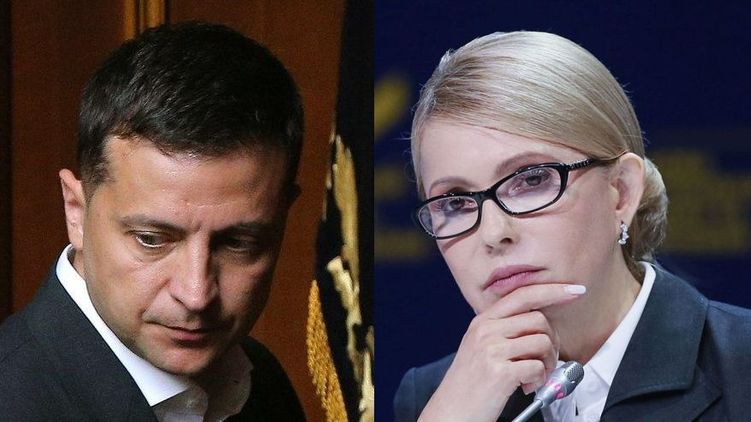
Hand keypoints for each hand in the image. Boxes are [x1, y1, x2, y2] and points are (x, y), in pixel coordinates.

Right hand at [418, 283, 585, 421]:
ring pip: (542, 342)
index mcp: (482, 321)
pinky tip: (526, 387)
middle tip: (546, 360)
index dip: (552, 290)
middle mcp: (485, 331)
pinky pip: (538, 367)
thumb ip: (503, 330)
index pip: (522, 294)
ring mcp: (491, 350)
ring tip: (534, 376)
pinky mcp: (499, 372)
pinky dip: (539, 380)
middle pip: (538, 319)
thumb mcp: (480, 346)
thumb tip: (540, 323)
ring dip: (547, 363)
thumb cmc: (469, 383)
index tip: (575, 290)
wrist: (450, 411)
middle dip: (552, 341)